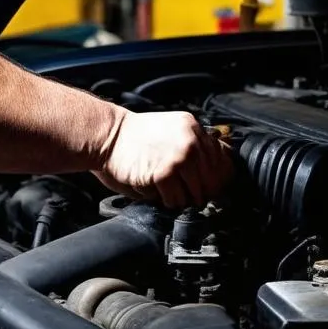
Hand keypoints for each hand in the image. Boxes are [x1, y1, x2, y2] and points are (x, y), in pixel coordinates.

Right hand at [95, 109, 233, 208]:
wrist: (105, 135)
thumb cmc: (132, 137)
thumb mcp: (169, 131)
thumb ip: (191, 144)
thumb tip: (214, 171)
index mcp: (193, 127)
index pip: (222, 160)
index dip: (215, 177)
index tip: (208, 186)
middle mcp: (190, 140)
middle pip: (213, 181)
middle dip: (199, 191)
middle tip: (185, 192)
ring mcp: (179, 157)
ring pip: (197, 193)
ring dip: (183, 197)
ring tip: (168, 189)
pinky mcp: (164, 173)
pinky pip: (177, 200)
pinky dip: (168, 201)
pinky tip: (157, 191)